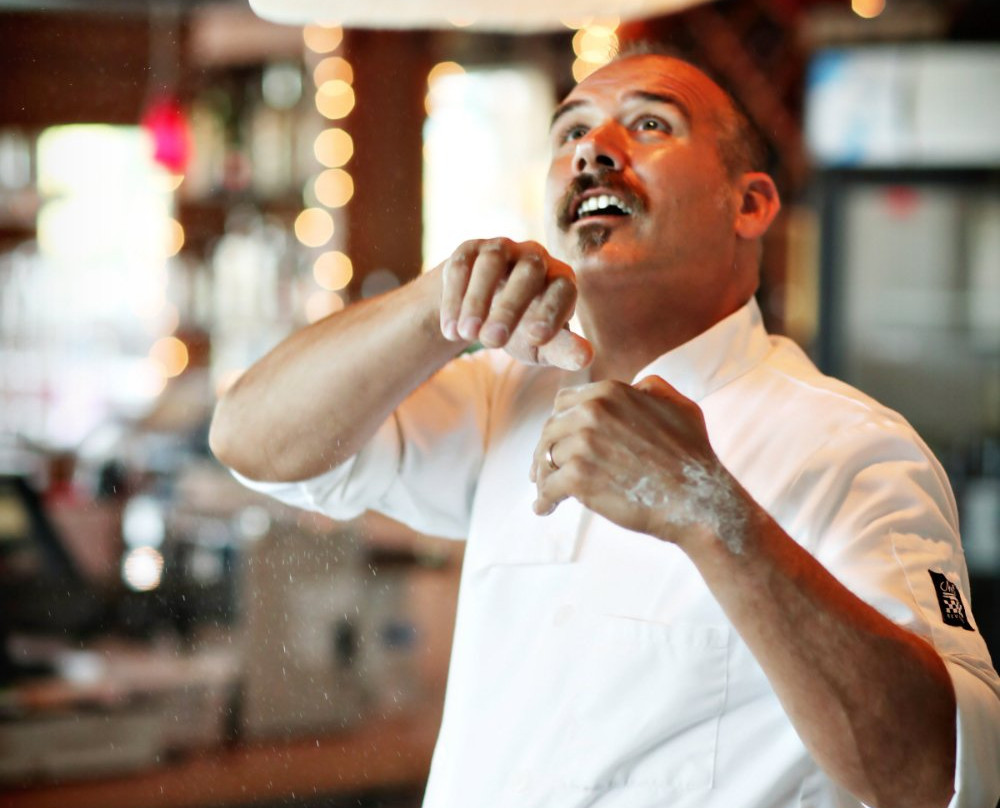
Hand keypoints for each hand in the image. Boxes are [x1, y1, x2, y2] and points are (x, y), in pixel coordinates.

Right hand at [437, 238, 592, 370]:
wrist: (484, 312)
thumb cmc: (523, 330)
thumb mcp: (542, 346)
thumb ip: (563, 350)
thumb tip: (586, 358)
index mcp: (561, 279)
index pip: (563, 289)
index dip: (551, 311)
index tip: (535, 338)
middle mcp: (535, 257)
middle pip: (529, 271)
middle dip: (510, 307)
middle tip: (492, 342)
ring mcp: (501, 249)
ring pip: (492, 261)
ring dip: (477, 299)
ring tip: (466, 335)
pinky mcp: (470, 250)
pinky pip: (462, 266)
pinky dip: (454, 298)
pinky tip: (450, 330)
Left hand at [531, 376, 749, 550]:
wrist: (699, 501)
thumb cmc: (694, 457)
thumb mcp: (680, 406)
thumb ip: (652, 389)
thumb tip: (636, 385)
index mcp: (610, 392)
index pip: (565, 403)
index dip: (560, 424)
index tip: (559, 442)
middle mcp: (592, 412)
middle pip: (550, 430)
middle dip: (546, 450)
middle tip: (542, 471)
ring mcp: (583, 444)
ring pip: (547, 459)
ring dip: (543, 477)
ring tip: (546, 493)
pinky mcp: (578, 477)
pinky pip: (548, 488)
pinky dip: (543, 500)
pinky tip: (544, 509)